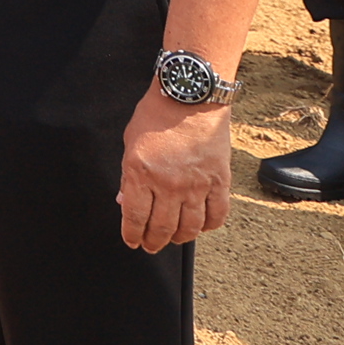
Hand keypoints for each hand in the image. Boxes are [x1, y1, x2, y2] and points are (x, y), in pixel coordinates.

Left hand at [116, 89, 236, 252]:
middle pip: (161, 227)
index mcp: (140, 173)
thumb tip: (124, 201)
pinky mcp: (219, 183)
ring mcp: (196, 185)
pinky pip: (216, 216)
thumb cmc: (156, 115)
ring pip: (189, 228)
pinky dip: (208, 226)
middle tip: (150, 246)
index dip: (132, 234)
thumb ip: (128, 175)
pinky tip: (201, 227)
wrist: (191, 98)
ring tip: (173, 239)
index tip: (132, 242)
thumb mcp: (130, 143)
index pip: (134, 216)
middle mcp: (168, 184)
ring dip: (179, 238)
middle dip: (153, 242)